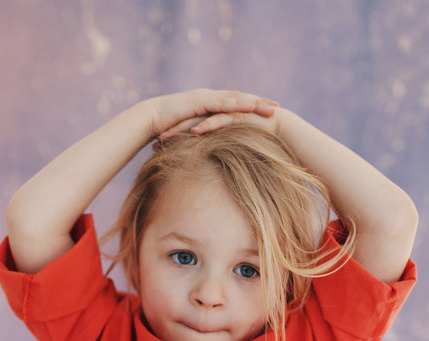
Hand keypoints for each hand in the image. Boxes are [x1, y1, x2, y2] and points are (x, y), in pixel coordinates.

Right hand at [148, 89, 278, 139]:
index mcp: (210, 105)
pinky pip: (221, 103)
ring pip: (234, 98)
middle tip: (278, 106)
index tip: (269, 113)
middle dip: (259, 101)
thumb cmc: (167, 130)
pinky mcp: (199, 101)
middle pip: (239, 99)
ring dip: (252, 102)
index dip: (253, 108)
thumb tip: (211, 156)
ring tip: (269, 107)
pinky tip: (249, 107)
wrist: (150, 119)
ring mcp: (206, 97)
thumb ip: (203, 141)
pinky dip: (236, 104)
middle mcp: (210, 98)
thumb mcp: (190, 137)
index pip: (235, 105)